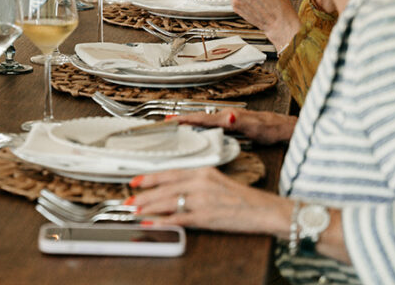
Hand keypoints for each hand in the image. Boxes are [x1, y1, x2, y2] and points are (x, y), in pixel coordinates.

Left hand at [127, 166, 291, 236]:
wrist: (264, 210)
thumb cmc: (244, 198)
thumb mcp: (217, 181)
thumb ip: (197, 182)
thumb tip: (175, 188)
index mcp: (203, 171)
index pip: (170, 172)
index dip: (150, 177)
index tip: (136, 181)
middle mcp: (201, 182)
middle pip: (165, 187)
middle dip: (144, 195)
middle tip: (129, 199)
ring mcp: (202, 199)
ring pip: (168, 202)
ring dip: (149, 207)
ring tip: (136, 211)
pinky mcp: (206, 216)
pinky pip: (179, 218)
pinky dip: (163, 222)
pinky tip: (152, 223)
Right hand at [165, 108, 296, 143]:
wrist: (282, 128)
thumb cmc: (270, 129)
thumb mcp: (253, 127)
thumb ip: (238, 122)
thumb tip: (225, 116)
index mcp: (228, 117)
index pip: (201, 118)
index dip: (185, 120)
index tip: (171, 121)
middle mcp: (226, 116)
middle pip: (199, 118)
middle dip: (182, 121)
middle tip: (166, 125)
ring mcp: (228, 119)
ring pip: (204, 121)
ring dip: (190, 124)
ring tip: (176, 128)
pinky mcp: (231, 124)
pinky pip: (211, 125)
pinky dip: (200, 127)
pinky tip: (197, 132)